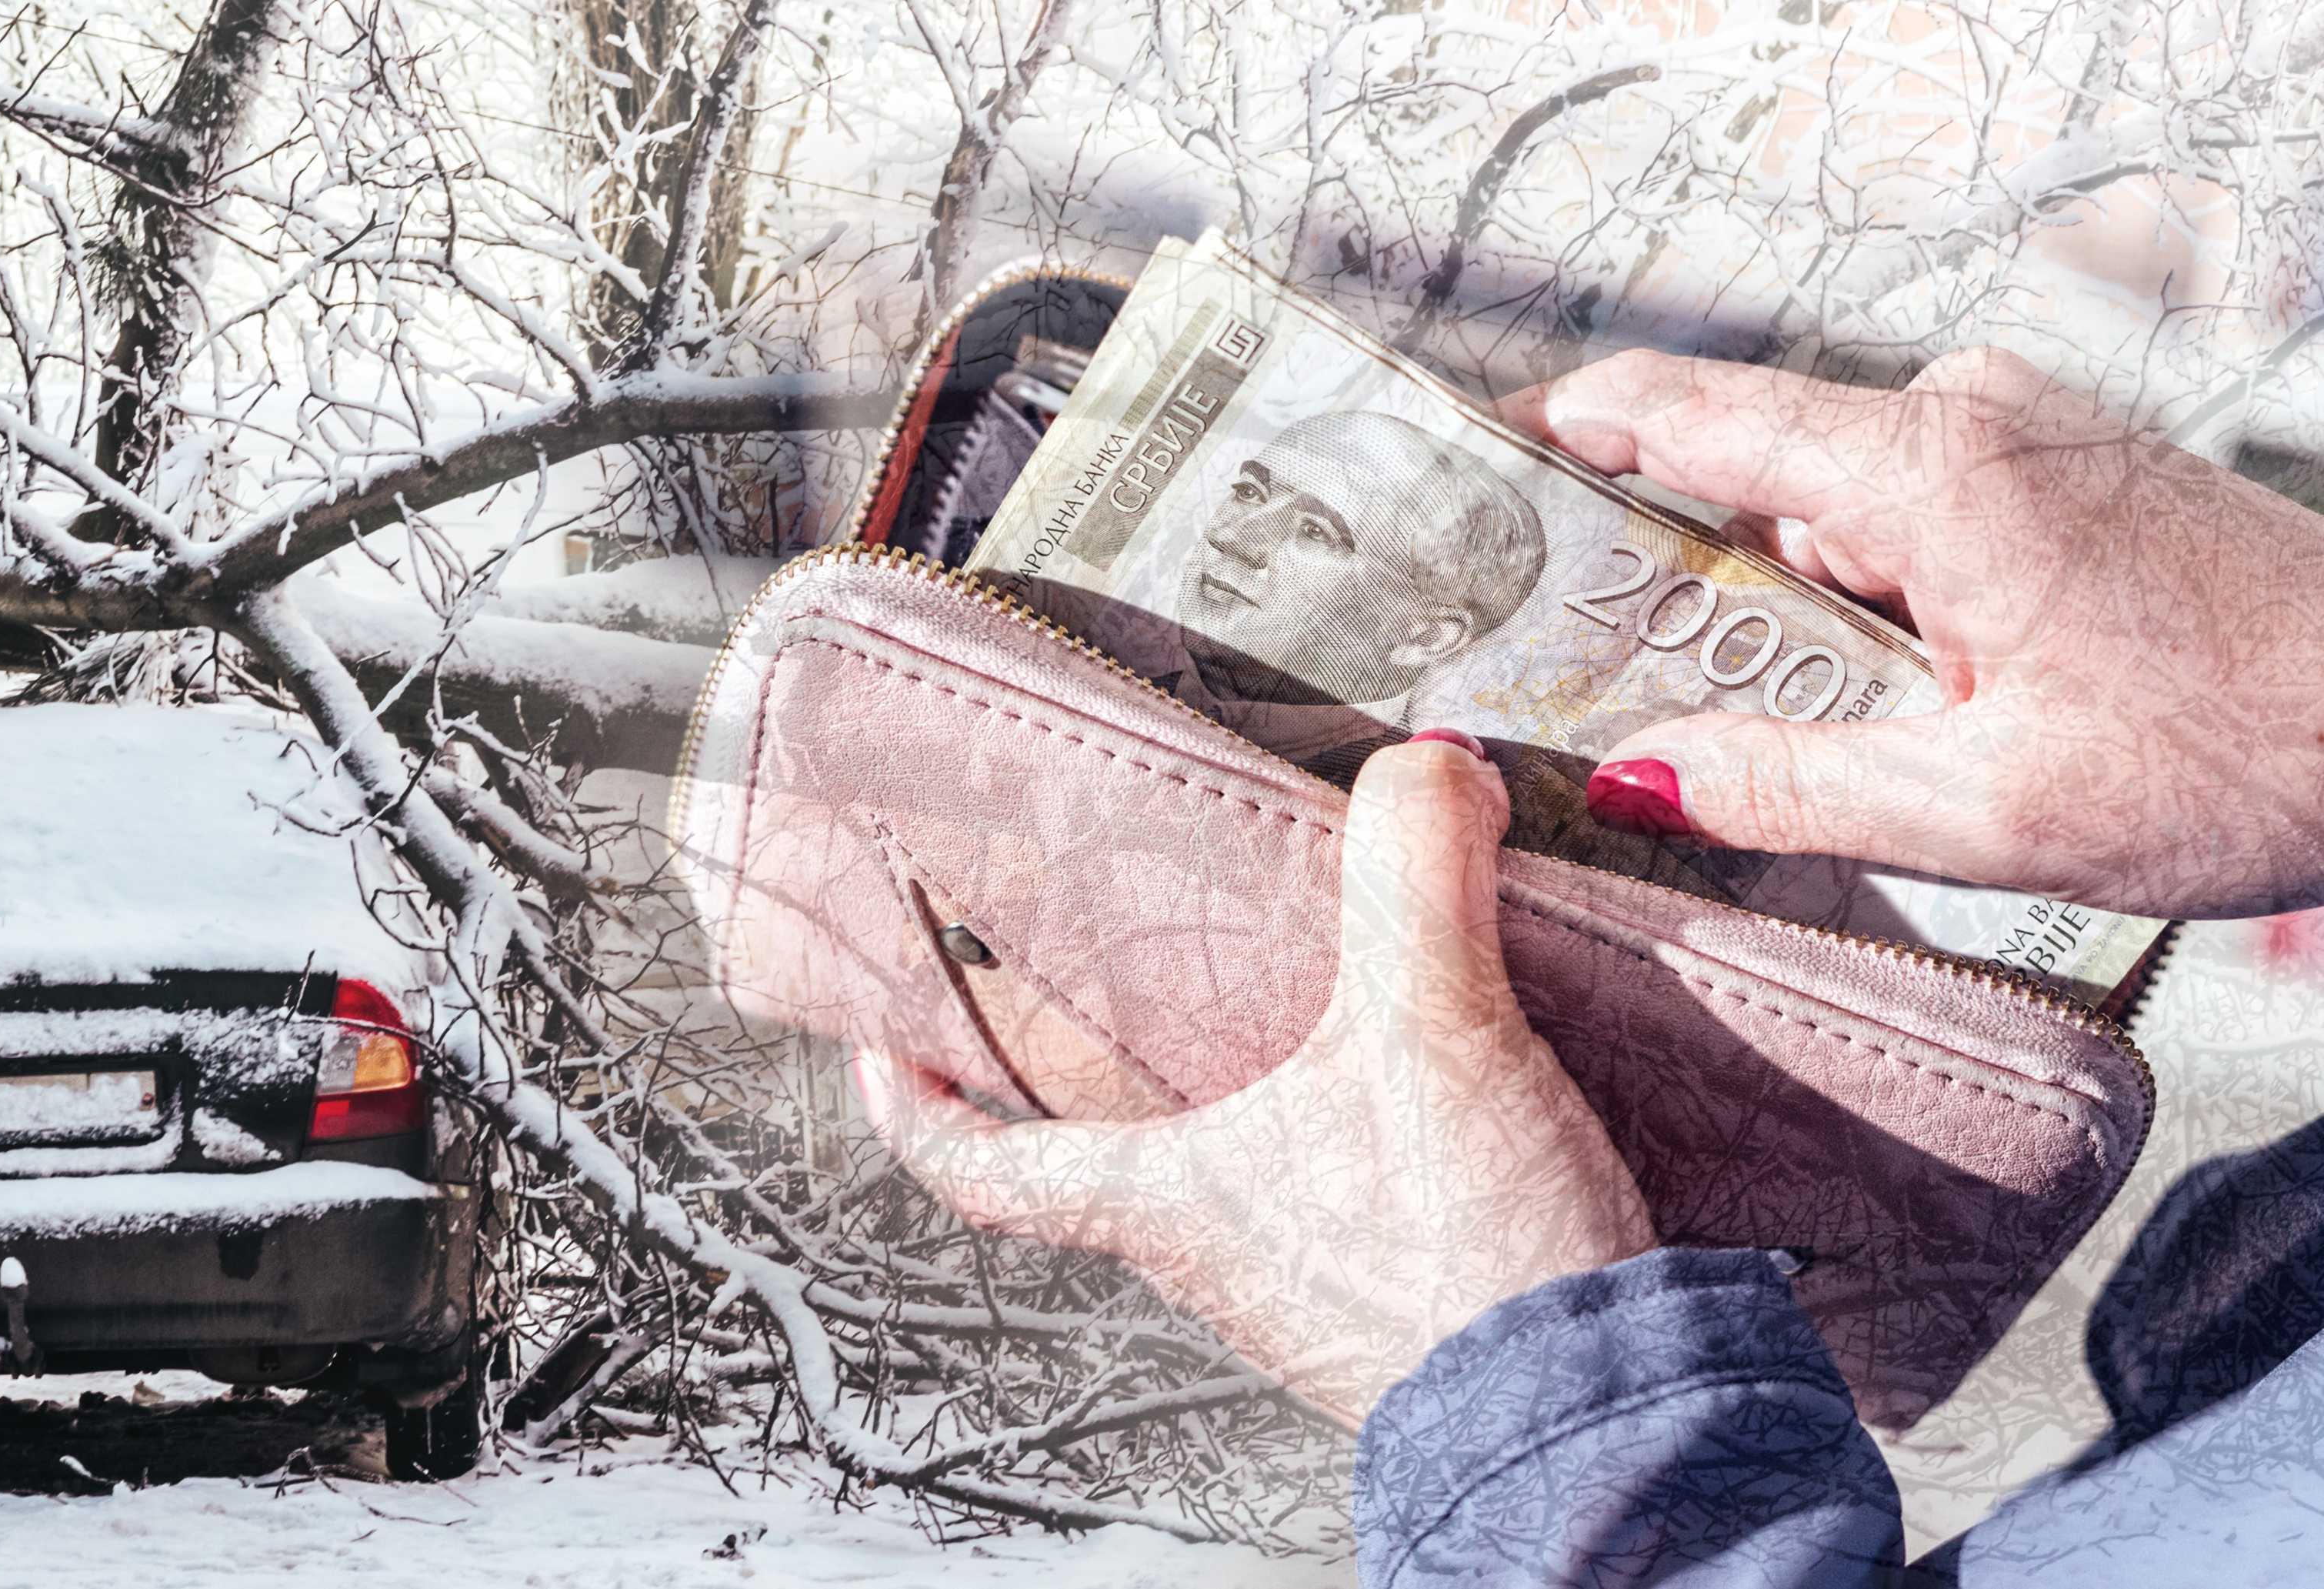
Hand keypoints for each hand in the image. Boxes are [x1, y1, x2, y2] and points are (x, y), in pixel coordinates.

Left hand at [855, 741, 1655, 1426]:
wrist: (1605, 1420)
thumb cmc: (1468, 1264)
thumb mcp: (1431, 1032)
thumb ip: (1411, 879)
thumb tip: (1422, 765)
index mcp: (1168, 1203)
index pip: (985, 1166)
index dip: (913, 1101)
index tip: (877, 1041)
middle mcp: (1217, 1257)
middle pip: (1105, 1153)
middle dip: (1089, 1062)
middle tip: (1095, 964)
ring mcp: (1307, 1292)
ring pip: (1230, 1176)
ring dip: (1230, 1094)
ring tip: (1271, 995)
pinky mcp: (1403, 1305)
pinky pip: (1338, 1204)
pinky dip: (1343, 1136)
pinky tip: (1412, 1084)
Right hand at [1498, 346, 2323, 919]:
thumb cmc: (2253, 748)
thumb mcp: (1990, 811)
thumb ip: (1790, 786)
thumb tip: (1639, 781)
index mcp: (1934, 472)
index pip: (1694, 410)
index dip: (1569, 427)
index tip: (1479, 454)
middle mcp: (1971, 420)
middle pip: (1750, 471)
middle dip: (1680, 578)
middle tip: (1633, 691)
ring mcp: (2019, 437)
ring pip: (1829, 510)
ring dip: (1790, 612)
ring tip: (1807, 730)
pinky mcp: (2056, 474)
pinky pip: (1905, 519)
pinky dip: (1866, 603)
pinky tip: (1898, 702)